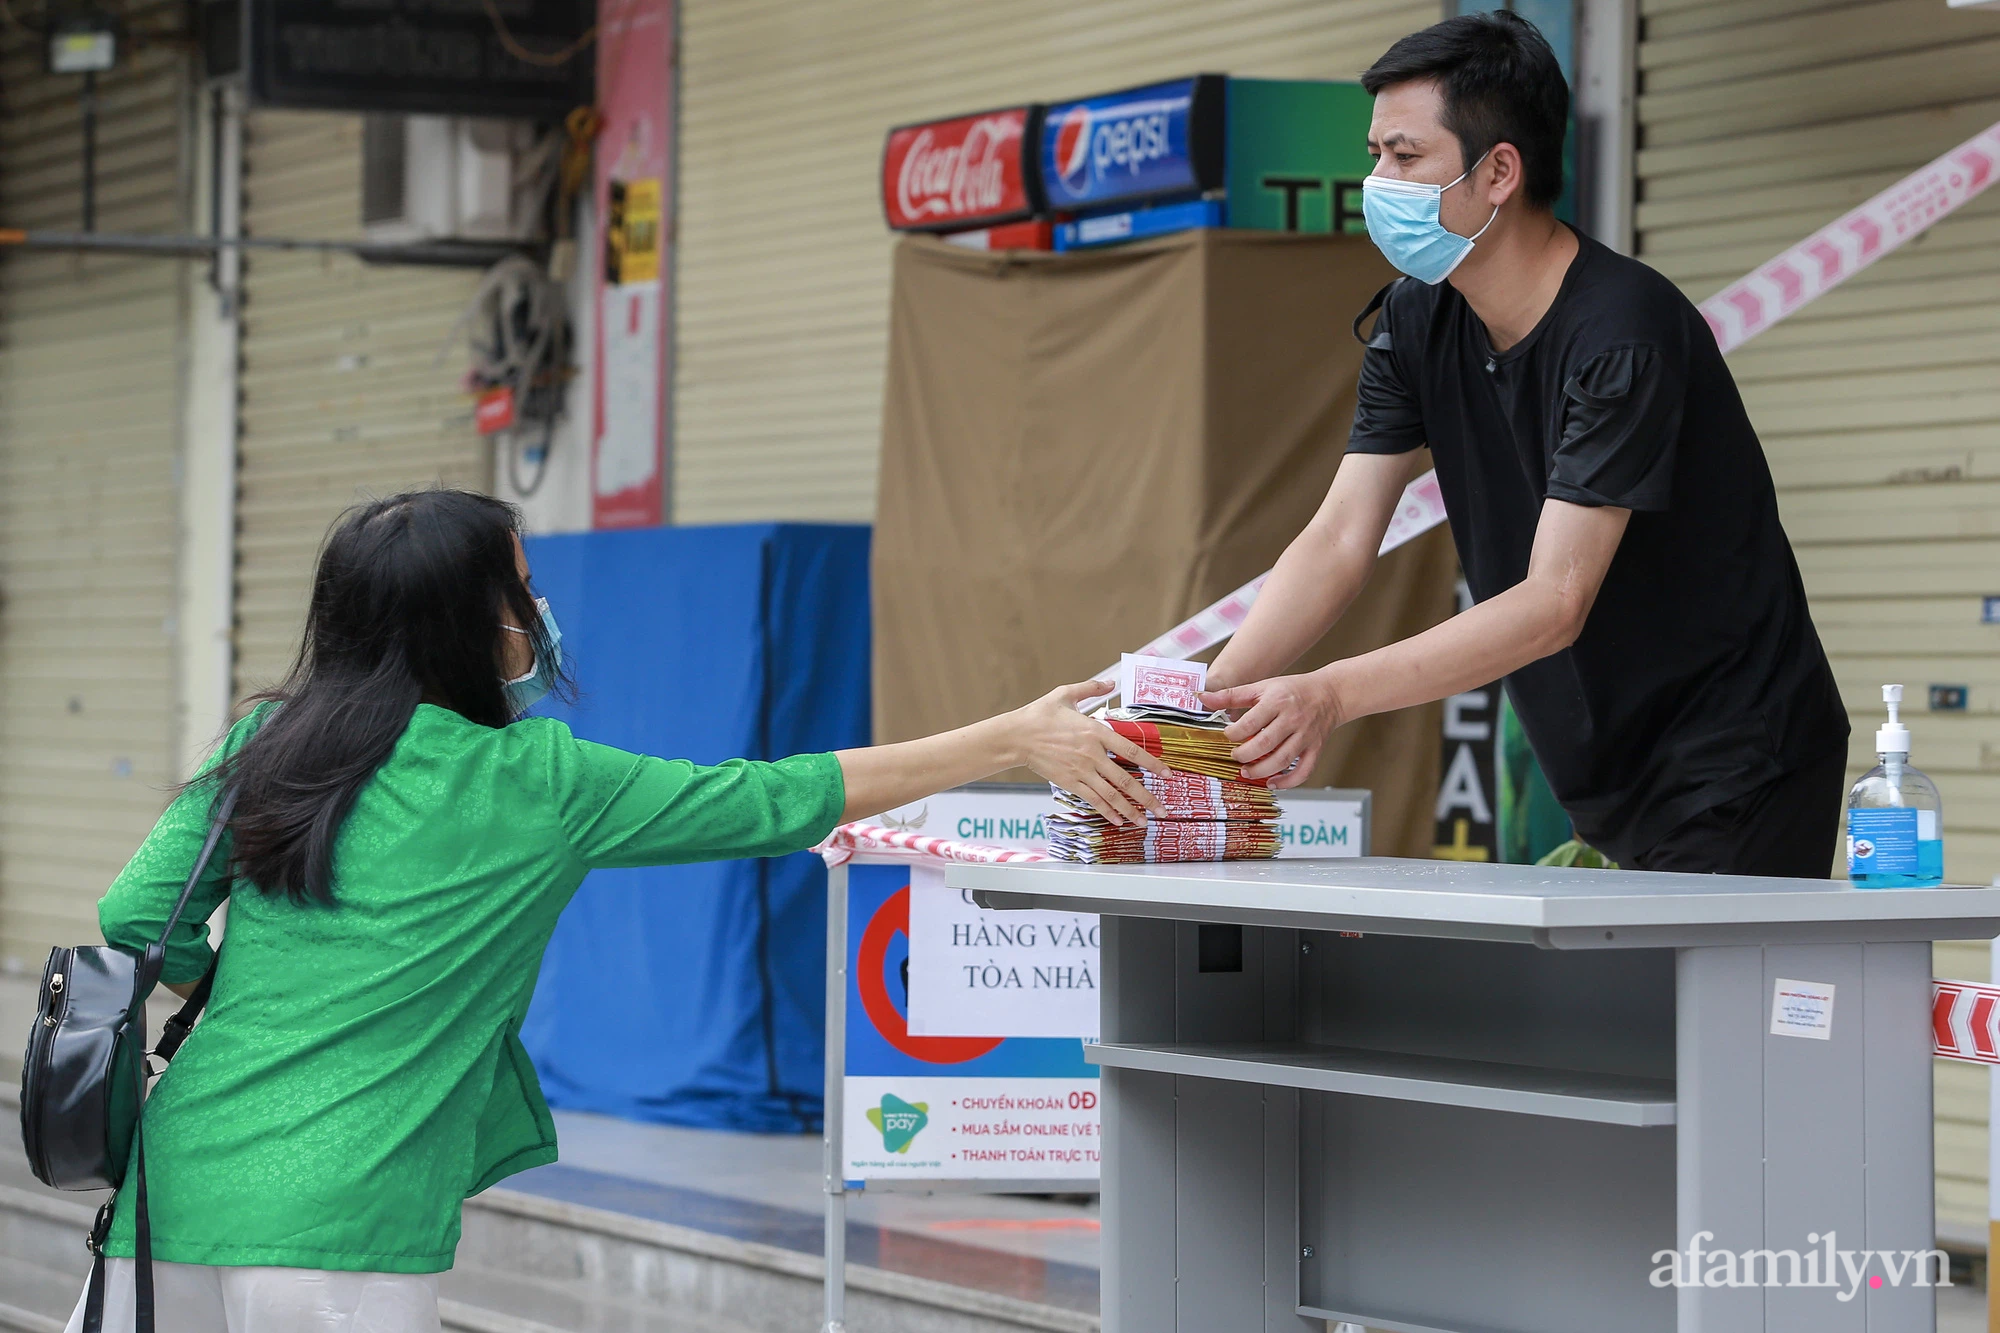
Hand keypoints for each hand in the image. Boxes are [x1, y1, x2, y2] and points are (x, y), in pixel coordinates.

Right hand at [1009, 682, 1169, 825]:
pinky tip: (1118, 820)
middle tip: (1162, 811)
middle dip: (1147, 797)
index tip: (1167, 774)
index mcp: (1095, 731)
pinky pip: (1093, 800)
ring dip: (1130, 810)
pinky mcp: (1069, 782)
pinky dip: (1107, 811)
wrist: (1016, 736)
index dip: (1152, 763)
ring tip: (1144, 822)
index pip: (1131, 750)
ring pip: (1111, 795)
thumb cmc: (1040, 714)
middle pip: (1126, 780)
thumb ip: (1090, 688)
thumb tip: (1110, 683)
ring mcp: (1081, 771)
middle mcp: (1092, 754)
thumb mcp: (1065, 694)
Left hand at [1200, 671, 1344, 788]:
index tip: (1228, 736)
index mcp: (1277, 701)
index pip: (1250, 723)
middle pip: (1265, 744)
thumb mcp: (1262, 686)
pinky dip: (1288, 782)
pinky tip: (1272, 783)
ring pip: (1283, 760)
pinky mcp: (1316, 749)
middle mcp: (1293, 719)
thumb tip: (1201, 698)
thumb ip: (1231, 695)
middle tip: (1235, 757)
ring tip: (1247, 772)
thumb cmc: (1293, 690)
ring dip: (1262, 771)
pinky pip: (1303, 771)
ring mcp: (1306, 736)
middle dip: (1245, 755)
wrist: (1330, 693)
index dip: (1234, 734)